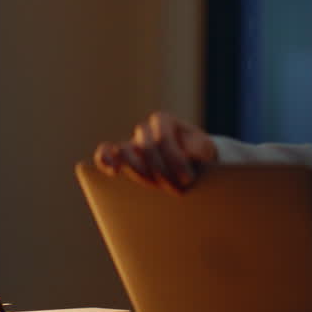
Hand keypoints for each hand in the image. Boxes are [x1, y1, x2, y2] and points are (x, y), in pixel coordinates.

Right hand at [92, 112, 215, 194]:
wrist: (191, 164)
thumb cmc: (199, 156)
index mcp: (165, 121)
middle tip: (178, 190)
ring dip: (140, 172)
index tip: (188, 179)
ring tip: (155, 188)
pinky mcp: (122, 158)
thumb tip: (192, 155)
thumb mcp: (206, 150)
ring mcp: (132, 143)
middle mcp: (145, 129)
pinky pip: (105, 152)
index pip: (163, 138)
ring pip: (125, 151)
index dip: (174, 159)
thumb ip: (201, 150)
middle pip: (145, 147)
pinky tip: (113, 172)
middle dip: (162, 171)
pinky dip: (105, 159)